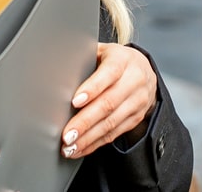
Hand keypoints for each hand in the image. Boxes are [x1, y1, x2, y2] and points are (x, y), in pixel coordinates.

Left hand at [60, 43, 156, 158]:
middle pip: (108, 103)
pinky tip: (81, 148)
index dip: (92, 89)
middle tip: (67, 134)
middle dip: (85, 121)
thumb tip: (56, 69)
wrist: (145, 71)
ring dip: (88, 138)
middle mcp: (133, 81)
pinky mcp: (136, 118)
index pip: (108, 74)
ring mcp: (137, 101)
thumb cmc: (116, 61)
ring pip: (111, 122)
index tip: (74, 102)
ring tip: (70, 146)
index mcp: (122, 60)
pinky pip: (114, 133)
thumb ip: (84, 58)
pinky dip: (95, 143)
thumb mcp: (103, 52)